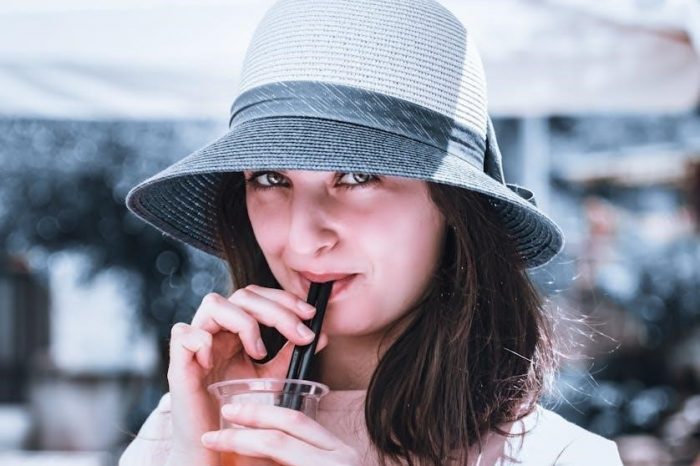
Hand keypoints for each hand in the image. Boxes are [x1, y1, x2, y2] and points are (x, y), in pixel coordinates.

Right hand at [166, 285, 328, 465]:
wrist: (212, 442)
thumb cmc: (235, 408)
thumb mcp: (269, 378)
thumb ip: (289, 354)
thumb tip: (320, 335)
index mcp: (234, 329)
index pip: (257, 296)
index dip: (283, 298)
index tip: (310, 314)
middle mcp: (215, 329)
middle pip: (242, 295)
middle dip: (276, 310)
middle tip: (299, 334)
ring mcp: (195, 343)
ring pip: (213, 303)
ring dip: (244, 323)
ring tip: (257, 353)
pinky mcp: (178, 363)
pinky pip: (183, 334)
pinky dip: (203, 342)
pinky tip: (217, 363)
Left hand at [201, 403, 361, 465]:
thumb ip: (299, 457)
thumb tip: (257, 446)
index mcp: (338, 451)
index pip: (295, 422)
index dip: (260, 414)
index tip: (232, 412)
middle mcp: (338, 461)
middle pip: (281, 437)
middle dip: (241, 433)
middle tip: (211, 435)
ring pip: (277, 452)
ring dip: (242, 450)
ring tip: (217, 448)